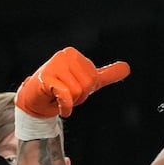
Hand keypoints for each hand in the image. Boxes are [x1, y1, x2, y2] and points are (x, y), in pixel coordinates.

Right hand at [16, 47, 130, 119]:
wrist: (35, 99)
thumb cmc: (61, 88)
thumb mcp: (87, 82)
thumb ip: (107, 75)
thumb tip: (127, 68)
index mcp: (75, 55)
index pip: (93, 79)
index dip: (86, 91)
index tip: (72, 88)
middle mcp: (65, 56)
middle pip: (86, 86)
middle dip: (78, 97)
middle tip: (65, 95)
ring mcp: (54, 65)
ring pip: (77, 92)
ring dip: (70, 102)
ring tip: (59, 97)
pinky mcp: (45, 78)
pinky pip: (66, 95)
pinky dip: (66, 107)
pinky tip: (62, 109)